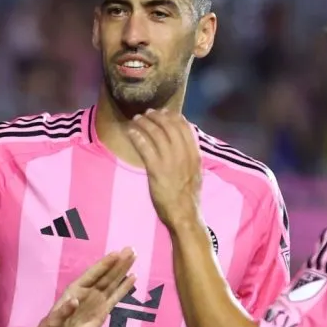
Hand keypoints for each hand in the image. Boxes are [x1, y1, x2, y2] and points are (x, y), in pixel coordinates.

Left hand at [33, 248, 136, 326]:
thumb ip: (63, 312)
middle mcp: (88, 291)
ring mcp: (97, 301)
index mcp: (75, 290)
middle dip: (118, 262)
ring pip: (113, 282)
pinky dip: (124, 287)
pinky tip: (132, 277)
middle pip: (106, 275)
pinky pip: (116, 297)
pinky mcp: (103, 311)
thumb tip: (75, 301)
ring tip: (133, 256)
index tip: (116, 254)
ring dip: (123, 270)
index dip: (104, 264)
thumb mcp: (53, 322)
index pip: (93, 274)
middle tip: (131, 249)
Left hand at [125, 109, 202, 228]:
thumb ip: (190, 158)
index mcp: (194, 155)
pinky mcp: (157, 170)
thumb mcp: (195, 174)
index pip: (186, 128)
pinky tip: (131, 132)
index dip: (174, 116)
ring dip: (145, 123)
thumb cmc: (189, 198)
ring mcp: (170, 162)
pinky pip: (146, 148)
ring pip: (157, 134)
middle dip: (157, 116)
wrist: (185, 214)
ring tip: (137, 120)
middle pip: (170, 126)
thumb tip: (185, 146)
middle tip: (147, 113)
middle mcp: (184, 155)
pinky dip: (137, 137)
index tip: (165, 112)